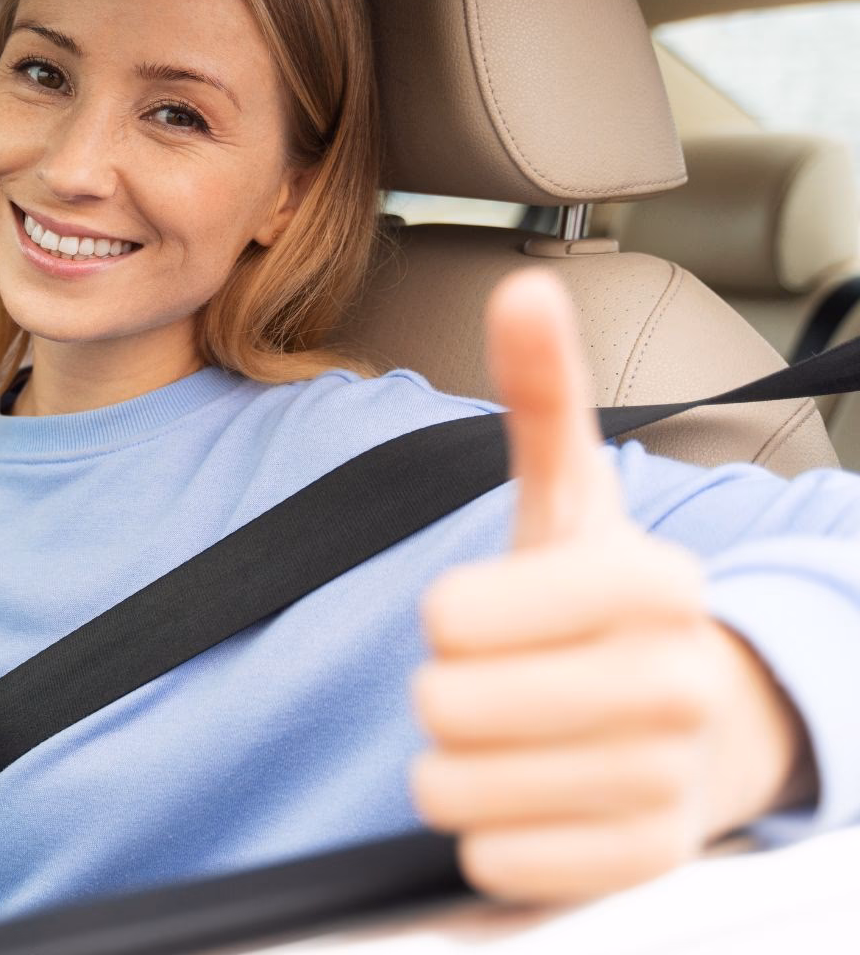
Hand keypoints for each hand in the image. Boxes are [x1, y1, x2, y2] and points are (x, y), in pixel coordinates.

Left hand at [411, 270, 810, 902]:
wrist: (708, 720)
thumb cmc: (608, 603)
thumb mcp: (575, 498)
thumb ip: (543, 395)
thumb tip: (523, 287)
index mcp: (657, 584)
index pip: (455, 617)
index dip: (451, 617)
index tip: (489, 613)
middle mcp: (676, 686)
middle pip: (445, 704)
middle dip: (448, 690)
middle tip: (503, 678)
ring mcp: (665, 785)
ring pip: (454, 788)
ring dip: (457, 762)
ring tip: (516, 735)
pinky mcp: (636, 866)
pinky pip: (489, 859)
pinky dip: (485, 832)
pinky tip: (533, 795)